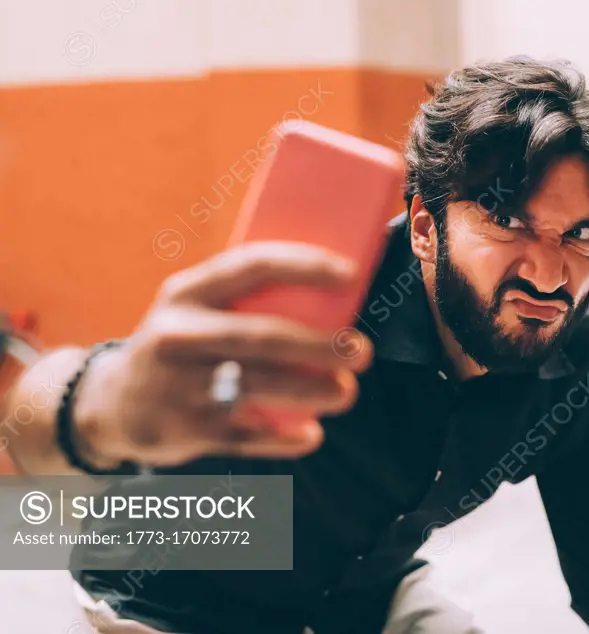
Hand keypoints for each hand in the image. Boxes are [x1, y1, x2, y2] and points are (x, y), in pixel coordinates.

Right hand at [73, 241, 373, 468]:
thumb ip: (246, 301)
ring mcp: (177, 384)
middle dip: (319, 345)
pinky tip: (311, 434)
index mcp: (187, 292)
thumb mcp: (195, 310)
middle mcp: (178, 334)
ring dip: (310, 390)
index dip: (305, 266)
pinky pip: (245, 435)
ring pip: (257, 386)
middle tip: (362, 350)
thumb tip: (336, 296)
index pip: (252, 267)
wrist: (111, 404)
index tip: (350, 273)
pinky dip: (283, 438)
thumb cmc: (182, 346)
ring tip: (346, 391)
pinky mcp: (182, 429)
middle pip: (262, 336)